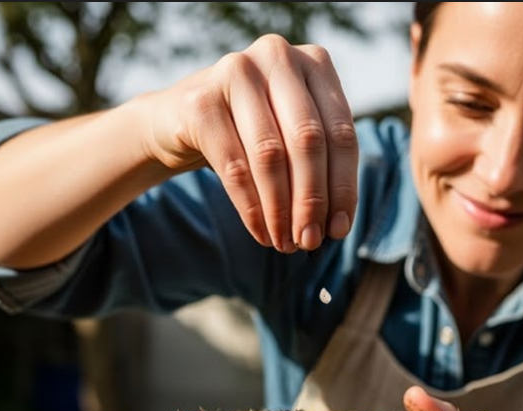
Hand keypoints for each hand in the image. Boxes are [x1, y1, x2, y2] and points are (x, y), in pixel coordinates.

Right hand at [140, 34, 357, 252]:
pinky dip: (251, 208)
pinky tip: (260, 233)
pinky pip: (234, 166)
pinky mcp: (200, 100)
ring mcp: (235, 71)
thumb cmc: (251, 132)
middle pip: (308, 141)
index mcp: (315, 61)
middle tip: (309, 241)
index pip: (341, 132)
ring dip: (281, 210)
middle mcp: (277, 56)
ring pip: (270, 155)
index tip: (339, 229)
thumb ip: (321, 168)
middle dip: (312, 201)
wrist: (180, 119)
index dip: (342, 186)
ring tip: (285, 243)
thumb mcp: (293, 137)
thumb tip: (338, 226)